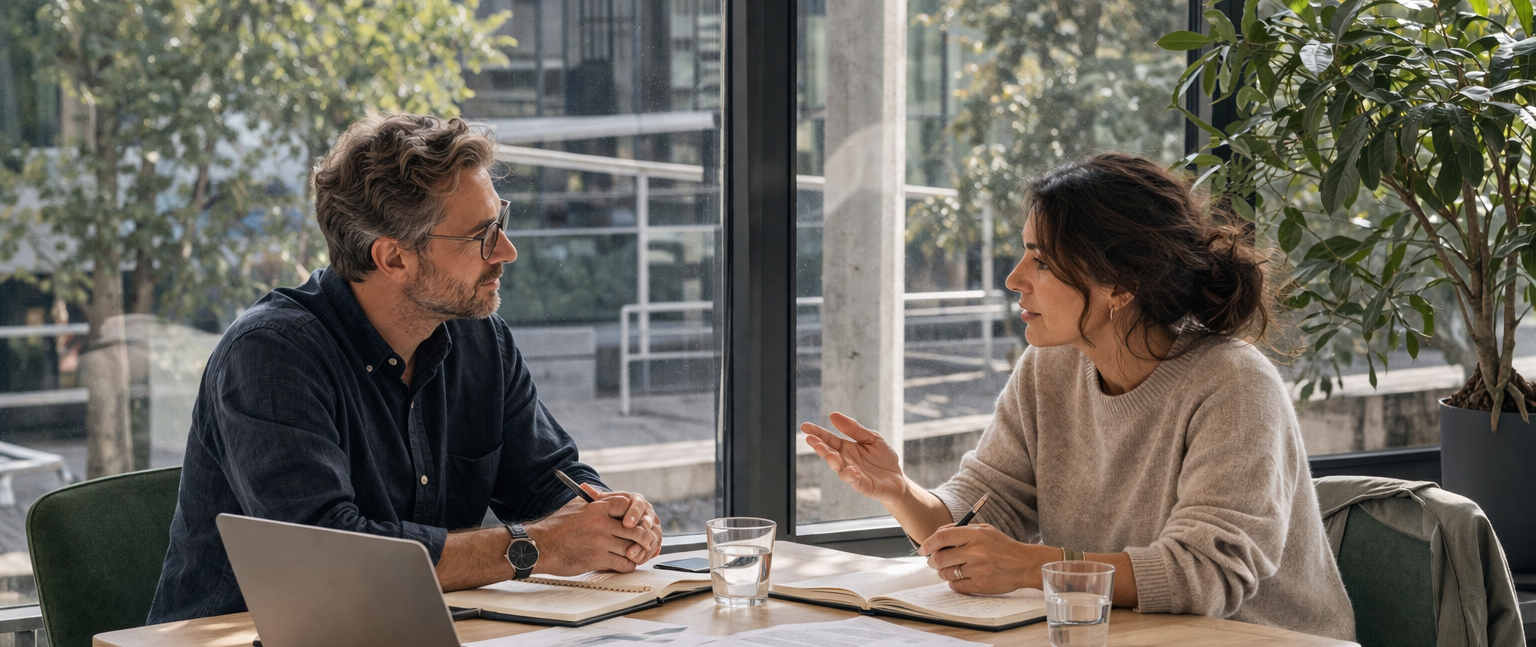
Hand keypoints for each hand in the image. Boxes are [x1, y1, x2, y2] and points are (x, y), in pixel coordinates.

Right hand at [524, 492, 655, 575]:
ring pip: (631, 547)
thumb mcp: (575, 506)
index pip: (627, 503)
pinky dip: (628, 565)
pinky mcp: (599, 559)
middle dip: (643, 536)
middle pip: (635, 528)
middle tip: (645, 541)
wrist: (540, 547)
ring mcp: (601, 541)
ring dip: (636, 552)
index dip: (635, 512)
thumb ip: (593, 502)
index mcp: (597, 507)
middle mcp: (602, 523)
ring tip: (636, 554)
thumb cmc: (555, 527)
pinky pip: (623, 563)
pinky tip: (625, 564)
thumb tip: (606, 498)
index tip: (636, 519)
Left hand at [582, 483, 662, 563]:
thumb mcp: (604, 504)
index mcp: (637, 501)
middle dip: (639, 534)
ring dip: (642, 547)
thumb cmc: (611, 513)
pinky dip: (645, 554)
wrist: (619, 525)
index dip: (633, 514)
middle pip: (648, 522)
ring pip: (651, 537)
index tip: (626, 524)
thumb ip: (597, 497)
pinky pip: (653, 548)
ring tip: (631, 555)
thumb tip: (583, 487)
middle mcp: (647, 513)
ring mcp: (652, 527)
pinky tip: (636, 560)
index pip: (638, 505)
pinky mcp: (654, 540)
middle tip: (629, 541)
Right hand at [799, 412, 907, 504]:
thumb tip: (833, 415)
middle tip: (812, 440)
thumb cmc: (883, 458)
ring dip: (833, 462)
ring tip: (830, 455)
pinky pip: (854, 481)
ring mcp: (852, 474)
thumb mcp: (871, 437)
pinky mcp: (862, 485)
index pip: (828, 439)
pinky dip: (851, 476)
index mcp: (846, 448)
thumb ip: (854, 429)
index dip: (817, 433)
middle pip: (829, 453)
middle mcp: (845, 461)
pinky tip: (851, 470)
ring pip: (839, 468)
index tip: (805, 427)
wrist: (898, 479)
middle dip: (820, 447)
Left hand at [917, 523, 1041, 594]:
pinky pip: (955, 585)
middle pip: (940, 558)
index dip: (928, 543)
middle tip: (933, 560)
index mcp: (975, 534)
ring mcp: (977, 570)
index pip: (942, 537)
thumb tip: (938, 535)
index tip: (923, 548)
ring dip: (942, 571)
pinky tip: (960, 576)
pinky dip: (953, 582)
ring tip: (948, 568)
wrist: (1024, 564)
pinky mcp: (980, 585)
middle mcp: (975, 552)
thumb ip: (961, 529)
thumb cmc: (1002, 545)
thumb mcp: (984, 530)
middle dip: (932, 560)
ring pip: (946, 573)